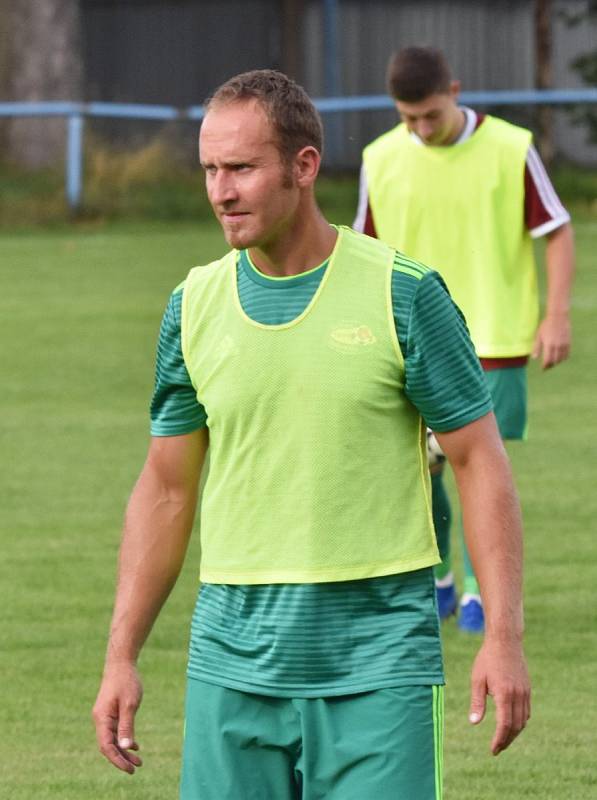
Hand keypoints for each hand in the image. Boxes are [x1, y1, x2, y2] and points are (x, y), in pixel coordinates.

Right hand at [92, 662, 143, 773]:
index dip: (117, 760)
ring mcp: (104, 716)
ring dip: (124, 750)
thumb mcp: (130, 704)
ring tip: (139, 761)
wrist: (121, 663)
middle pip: (109, 745)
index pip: (106, 746)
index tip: (129, 769)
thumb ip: (127, 726)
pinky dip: (124, 739)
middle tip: (136, 768)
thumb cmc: (126, 681)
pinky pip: (115, 731)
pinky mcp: (110, 712)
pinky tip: (134, 745)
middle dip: (121, 758)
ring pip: (113, 739)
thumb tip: (126, 747)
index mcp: (102, 718)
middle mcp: (100, 719)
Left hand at [468, 638, 530, 754]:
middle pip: (516, 726)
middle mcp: (518, 695)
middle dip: (507, 740)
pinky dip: (520, 722)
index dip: (499, 740)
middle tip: (497, 749)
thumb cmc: (487, 659)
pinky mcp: (527, 689)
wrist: (505, 641)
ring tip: (503, 739)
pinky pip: (526, 711)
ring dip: (514, 733)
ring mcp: (525, 692)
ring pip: (523, 721)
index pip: (504, 725)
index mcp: (504, 694)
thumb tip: (474, 723)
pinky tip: (512, 724)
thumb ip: (477, 702)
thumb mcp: (477, 679)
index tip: (493, 750)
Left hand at [531, 313, 570, 368]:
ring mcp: (564, 345)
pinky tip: (559, 358)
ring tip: (552, 362)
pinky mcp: (569, 342)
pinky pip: (567, 354)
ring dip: (557, 362)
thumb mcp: (539, 335)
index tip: (543, 369)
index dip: (545, 366)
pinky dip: (563, 358)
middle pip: (555, 361)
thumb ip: (537, 347)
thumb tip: (534, 358)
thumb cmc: (546, 325)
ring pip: (561, 359)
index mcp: (549, 345)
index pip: (548, 360)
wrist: (558, 317)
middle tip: (547, 367)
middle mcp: (557, 346)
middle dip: (550, 365)